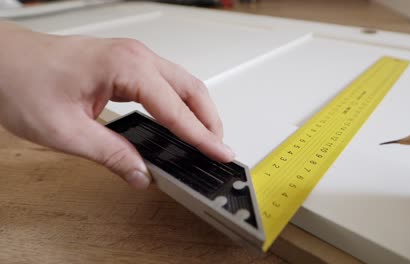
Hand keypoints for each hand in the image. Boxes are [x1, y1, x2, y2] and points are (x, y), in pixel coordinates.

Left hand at [0, 22, 233, 188]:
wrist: (1, 60)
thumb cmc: (22, 81)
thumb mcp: (66, 130)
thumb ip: (110, 154)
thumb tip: (140, 173)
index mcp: (126, 67)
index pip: (176, 109)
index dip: (201, 135)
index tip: (219, 152)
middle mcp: (135, 57)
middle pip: (191, 89)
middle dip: (209, 120)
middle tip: (218, 149)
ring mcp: (132, 57)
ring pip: (182, 83)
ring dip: (198, 110)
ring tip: (205, 138)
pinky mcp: (125, 62)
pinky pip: (166, 82)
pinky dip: (180, 103)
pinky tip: (180, 119)